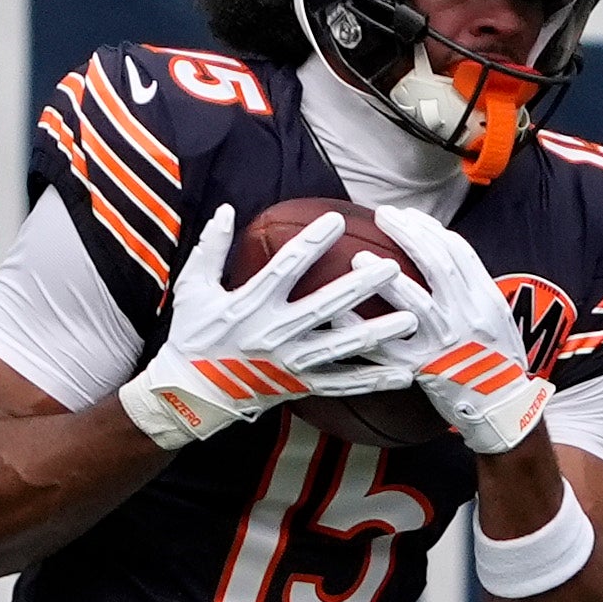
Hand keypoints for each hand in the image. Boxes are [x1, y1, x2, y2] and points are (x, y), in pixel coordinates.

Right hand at [117, 206, 416, 451]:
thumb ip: (210, 248)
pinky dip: (372, 380)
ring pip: (341, 347)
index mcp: (249, 304)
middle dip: (359, 287)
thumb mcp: (192, 287)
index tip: (335, 220)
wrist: (191, 393)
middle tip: (392, 267)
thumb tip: (227, 208)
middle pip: (324, 307)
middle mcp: (274, 334)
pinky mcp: (300, 386)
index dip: (311, 243)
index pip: (285, 268)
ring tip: (411, 319)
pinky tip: (402, 372)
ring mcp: (290, 363)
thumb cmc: (193, 334)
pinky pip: (341, 385)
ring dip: (378, 334)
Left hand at [374, 203, 552, 454]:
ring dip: (385, 280)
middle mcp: (468, 317)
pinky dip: (364, 331)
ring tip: (358, 259)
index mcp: (486, 299)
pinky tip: (342, 316)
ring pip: (414, 304)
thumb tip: (440, 251)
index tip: (407, 215)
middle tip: (382, 215)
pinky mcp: (424, 369)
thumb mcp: (495, 314)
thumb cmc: (496, 357)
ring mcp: (446, 344)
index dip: (430, 230)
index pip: (457, 252)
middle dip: (408, 236)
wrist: (503, 405)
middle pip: (436, 266)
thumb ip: (470, 286)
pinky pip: (389, 348)